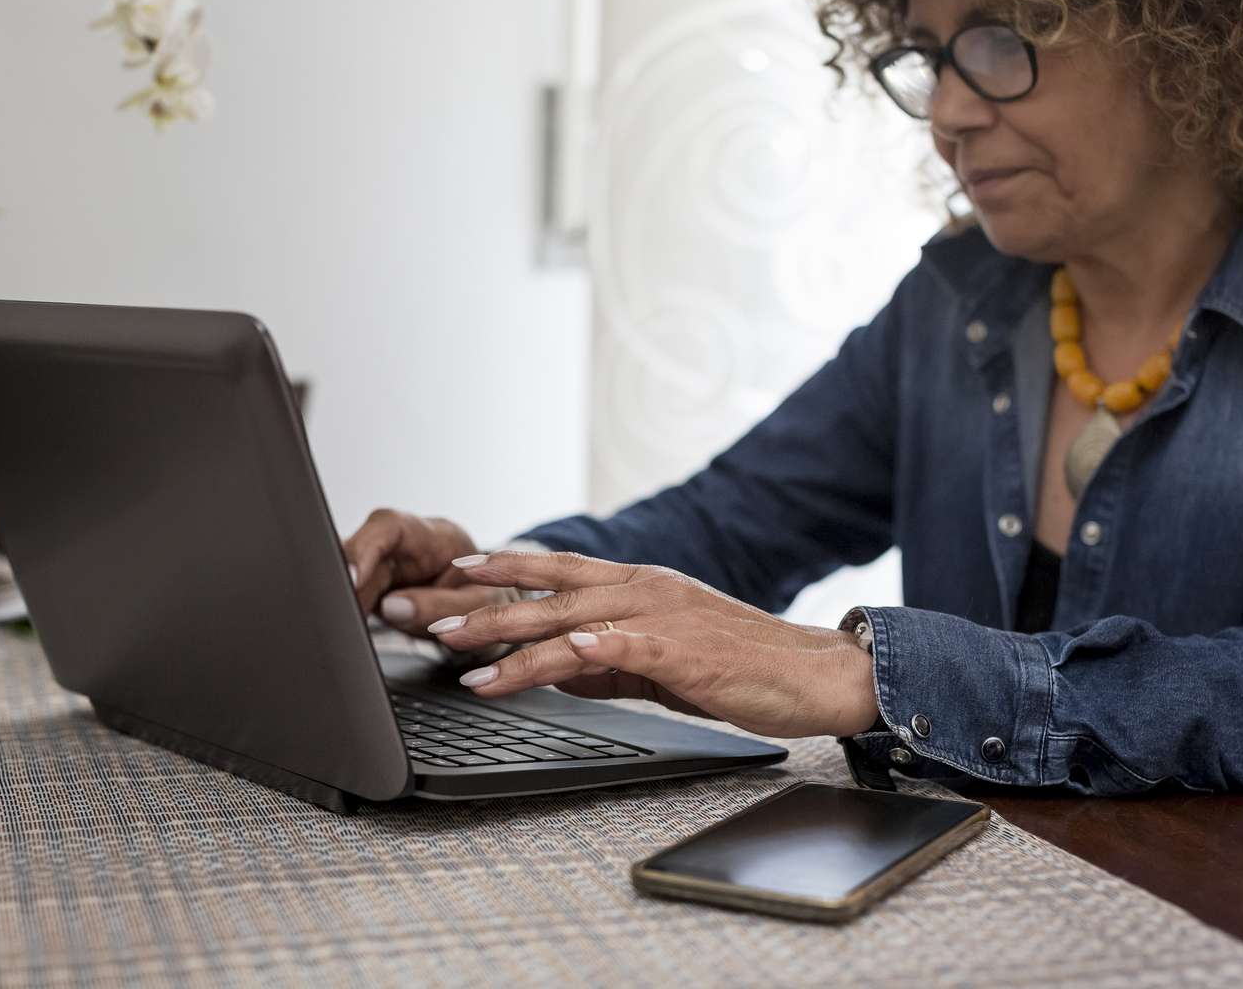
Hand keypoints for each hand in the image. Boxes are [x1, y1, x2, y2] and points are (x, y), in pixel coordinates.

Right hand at [341, 508, 514, 644]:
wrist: (492, 608)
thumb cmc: (492, 595)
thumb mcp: (479, 606)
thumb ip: (442, 606)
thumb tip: (394, 607)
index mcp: (435, 537)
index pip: (389, 527)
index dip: (364, 548)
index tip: (351, 578)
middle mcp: (403, 545)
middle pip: (361, 554)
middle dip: (351, 586)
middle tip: (351, 619)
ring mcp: (384, 566)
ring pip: (351, 577)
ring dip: (350, 603)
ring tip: (357, 628)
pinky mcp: (374, 587)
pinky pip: (354, 595)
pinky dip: (352, 613)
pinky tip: (355, 627)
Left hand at [431, 550, 880, 738]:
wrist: (813, 674)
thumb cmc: (741, 666)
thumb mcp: (661, 658)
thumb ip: (609, 659)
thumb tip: (558, 668)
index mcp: (639, 585)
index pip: (557, 570)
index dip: (503, 569)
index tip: (453, 573)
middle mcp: (644, 588)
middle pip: (548, 590)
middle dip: (483, 605)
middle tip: (429, 617)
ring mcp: (663, 614)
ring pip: (572, 621)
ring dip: (513, 640)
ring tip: (464, 658)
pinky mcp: (684, 649)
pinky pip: (626, 646)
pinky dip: (587, 649)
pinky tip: (554, 656)